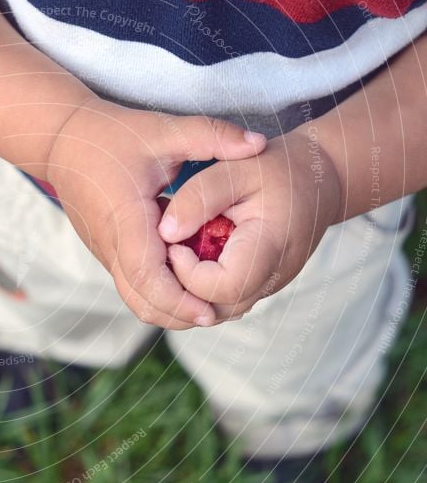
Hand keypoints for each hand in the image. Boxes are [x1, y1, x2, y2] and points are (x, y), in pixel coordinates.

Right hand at [46, 98, 266, 328]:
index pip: (146, 275)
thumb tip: (258, 144)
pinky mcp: (107, 252)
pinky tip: (189, 281)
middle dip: (178, 315)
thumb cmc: (112, 135)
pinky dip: (159, 293)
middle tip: (218, 314)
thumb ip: (211, 135)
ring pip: (134, 298)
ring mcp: (106, 251)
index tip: (209, 311)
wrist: (63, 142)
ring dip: (169, 308)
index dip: (178, 299)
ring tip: (207, 305)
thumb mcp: (163, 129)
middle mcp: (111, 243)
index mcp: (125, 217)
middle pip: (140, 300)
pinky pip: (132, 284)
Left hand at [158, 130, 341, 322]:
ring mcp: (264, 290)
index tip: (173, 242)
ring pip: (214, 313)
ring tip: (177, 251)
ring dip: (185, 291)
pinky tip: (189, 257)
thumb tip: (165, 233)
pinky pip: (219, 304)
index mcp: (272, 246)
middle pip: (215, 309)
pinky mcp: (255, 291)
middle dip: (179, 286)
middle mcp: (271, 279)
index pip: (225, 287)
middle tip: (167, 249)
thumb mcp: (235, 169)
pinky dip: (196, 289)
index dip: (189, 273)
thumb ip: (199, 198)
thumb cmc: (275, 170)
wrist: (316, 181)